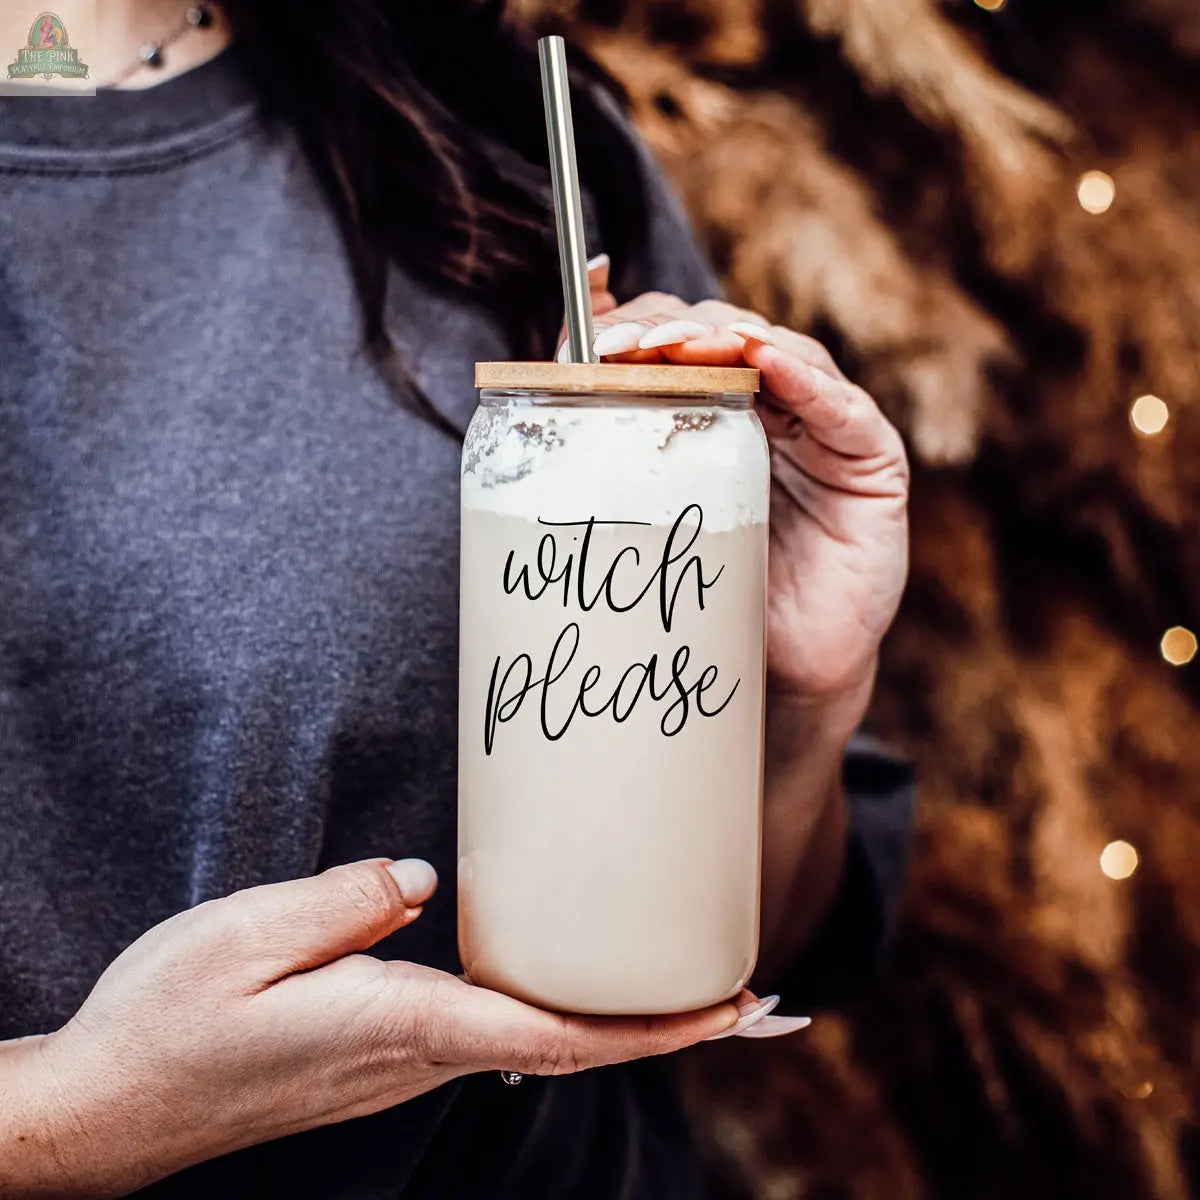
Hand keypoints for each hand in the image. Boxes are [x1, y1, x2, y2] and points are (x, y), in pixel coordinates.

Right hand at [1, 859, 747, 1197]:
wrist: (112, 1111)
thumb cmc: (169, 1022)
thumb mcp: (244, 937)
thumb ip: (346, 902)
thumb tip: (431, 879)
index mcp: (404, 1025)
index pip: (561, 1033)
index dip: (658, 1025)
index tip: (737, 1007)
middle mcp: (419, 1055)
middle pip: (573, 1044)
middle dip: (667, 1025)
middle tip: (748, 992)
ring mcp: (402, 1064)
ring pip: (541, 1042)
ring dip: (620, 1018)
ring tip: (680, 976)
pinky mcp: (378, 1054)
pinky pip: (495, 1031)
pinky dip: (560, 1014)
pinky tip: (567, 980)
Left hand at [581, 294, 908, 727]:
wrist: (786, 673)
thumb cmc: (715, 595)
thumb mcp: (653, 519)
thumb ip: (615, 462)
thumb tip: (535, 408)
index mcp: (717, 412)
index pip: (673, 341)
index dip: (631, 322)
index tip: (581, 326)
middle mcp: (772, 406)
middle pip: (719, 334)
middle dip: (665, 330)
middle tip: (617, 349)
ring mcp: (824, 427)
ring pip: (779, 352)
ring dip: (724, 340)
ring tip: (674, 346)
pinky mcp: (872, 460)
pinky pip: (842, 410)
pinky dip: (806, 381)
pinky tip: (766, 363)